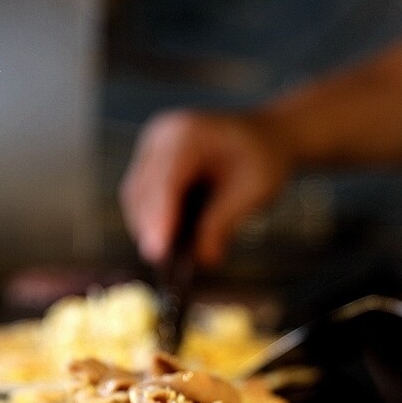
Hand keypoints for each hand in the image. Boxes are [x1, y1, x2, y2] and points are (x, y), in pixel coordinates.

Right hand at [119, 110, 292, 265]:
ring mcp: (152, 149)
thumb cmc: (262, 160)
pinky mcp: (150, 164)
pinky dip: (155, 221)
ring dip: (151, 229)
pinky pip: (142, 198)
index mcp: (188, 136)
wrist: (265, 139)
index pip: (164, 182)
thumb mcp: (252, 193)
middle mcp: (161, 137)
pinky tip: (171, 240)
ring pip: (136, 198)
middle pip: (142, 192)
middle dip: (153, 230)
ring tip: (172, 258)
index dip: (159, 219)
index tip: (158, 253)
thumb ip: (222, 224)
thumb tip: (203, 259)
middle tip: (167, 266)